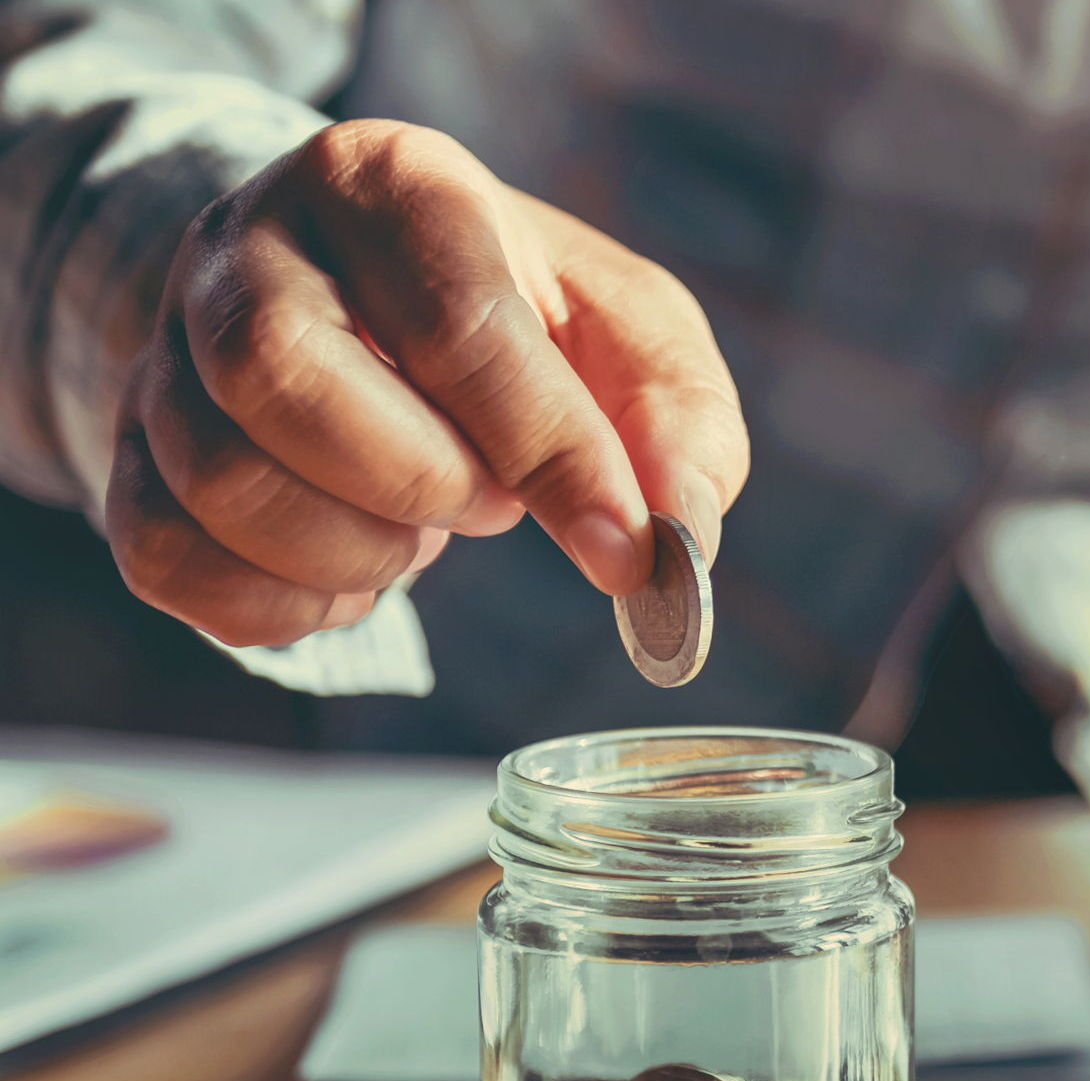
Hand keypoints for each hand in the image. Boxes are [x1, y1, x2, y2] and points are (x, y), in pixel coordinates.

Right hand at [106, 120, 747, 646]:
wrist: (366, 298)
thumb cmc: (519, 318)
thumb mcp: (627, 334)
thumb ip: (679, 427)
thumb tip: (678, 536)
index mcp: (391, 186)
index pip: (456, 325)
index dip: (550, 456)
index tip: (622, 548)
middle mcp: (250, 247)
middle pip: (286, 381)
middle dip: (424, 483)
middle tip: (488, 500)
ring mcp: (172, 349)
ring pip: (223, 481)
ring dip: (360, 551)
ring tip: (421, 525)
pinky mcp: (133, 449)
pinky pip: (172, 561)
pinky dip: (286, 607)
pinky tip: (351, 575)